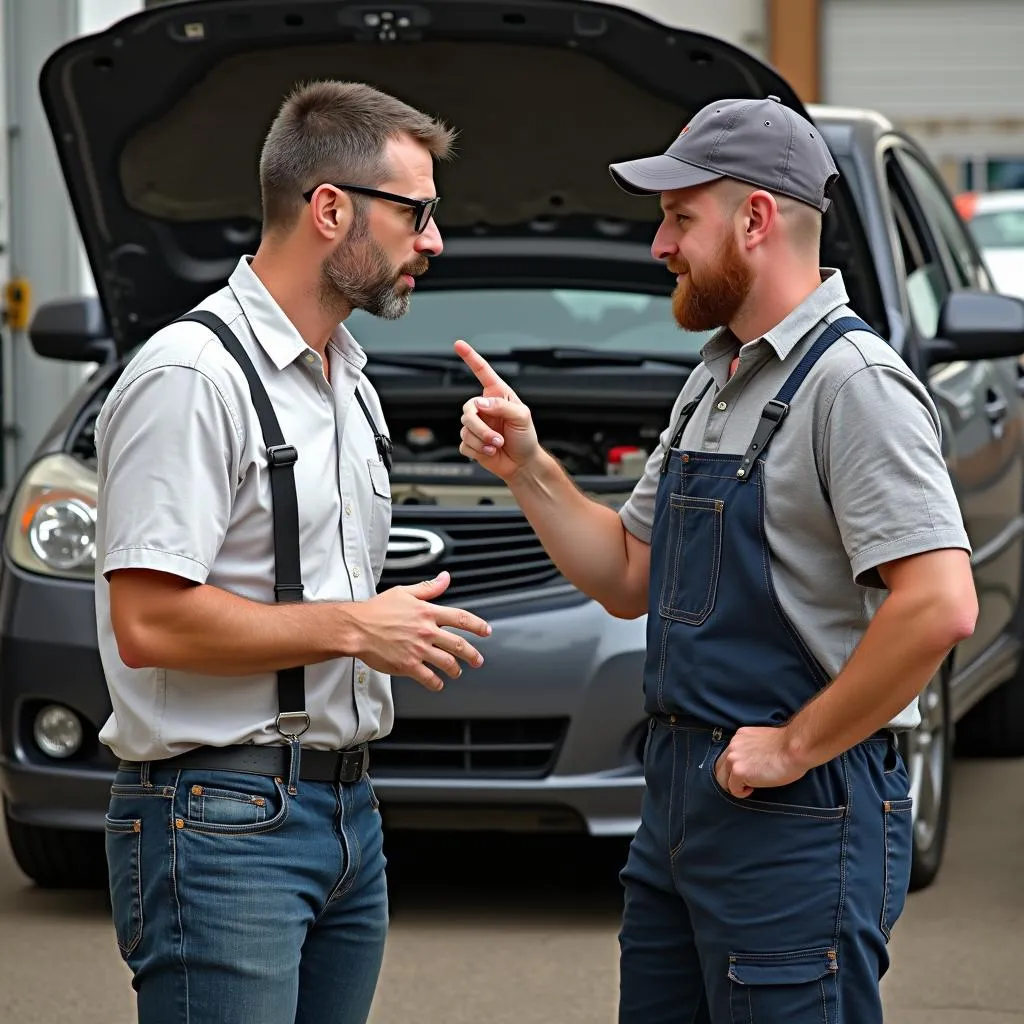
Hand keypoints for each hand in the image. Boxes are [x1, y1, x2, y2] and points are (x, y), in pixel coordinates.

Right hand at [353, 572, 490, 690]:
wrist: (356, 628)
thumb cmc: (377, 610)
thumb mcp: (404, 592)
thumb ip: (428, 588)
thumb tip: (445, 578)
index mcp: (428, 612)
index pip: (461, 619)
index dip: (478, 626)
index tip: (486, 631)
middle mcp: (427, 631)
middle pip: (460, 645)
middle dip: (473, 655)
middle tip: (478, 660)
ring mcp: (419, 649)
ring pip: (448, 663)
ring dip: (456, 670)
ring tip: (457, 672)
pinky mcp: (408, 665)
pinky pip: (429, 678)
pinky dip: (437, 683)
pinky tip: (438, 684)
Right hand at [454, 340, 539, 480]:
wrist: (522, 463)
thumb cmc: (526, 437)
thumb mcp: (522, 417)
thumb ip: (502, 406)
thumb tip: (480, 404)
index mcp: (497, 395)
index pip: (482, 372)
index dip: (470, 357)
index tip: (458, 344)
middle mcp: (484, 408)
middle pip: (468, 410)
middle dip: (481, 427)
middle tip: (497, 440)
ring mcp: (476, 425)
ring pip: (465, 429)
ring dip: (482, 441)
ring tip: (497, 446)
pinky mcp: (470, 442)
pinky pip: (464, 444)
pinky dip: (477, 451)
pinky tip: (489, 453)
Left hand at [714, 726, 807, 797]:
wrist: (796, 748)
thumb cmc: (788, 747)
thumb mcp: (763, 742)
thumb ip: (752, 749)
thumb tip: (751, 762)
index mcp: (740, 737)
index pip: (729, 755)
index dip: (736, 767)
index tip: (749, 772)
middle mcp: (733, 746)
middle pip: (720, 767)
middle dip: (730, 778)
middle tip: (745, 784)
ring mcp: (733, 758)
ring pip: (723, 779)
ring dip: (735, 785)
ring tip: (751, 786)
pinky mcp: (738, 771)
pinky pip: (733, 789)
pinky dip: (742, 793)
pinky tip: (754, 789)